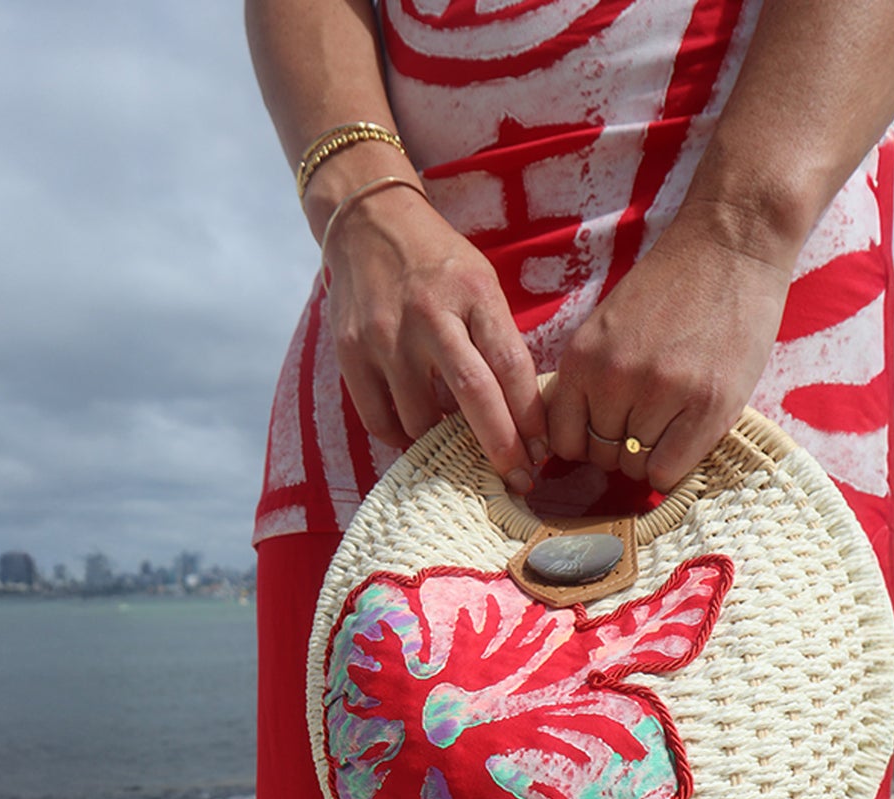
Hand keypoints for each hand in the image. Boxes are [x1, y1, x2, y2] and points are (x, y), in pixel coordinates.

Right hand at [323, 185, 546, 491]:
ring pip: (422, 419)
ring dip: (448, 446)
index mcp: (473, 293)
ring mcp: (385, 336)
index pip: (511, 366)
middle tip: (520, 479)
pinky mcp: (350, 353)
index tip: (542, 450)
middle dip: (502, 447)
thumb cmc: (439, 264)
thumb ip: (500, 342)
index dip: (530, 417)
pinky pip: (379, 420)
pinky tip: (420, 438)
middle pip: (473, 396)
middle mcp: (428, 315)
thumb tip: (524, 419)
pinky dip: (404, 440)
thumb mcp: (482, 285)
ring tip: (464, 452)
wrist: (369, 223)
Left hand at [547, 204, 795, 490]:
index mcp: (582, 358)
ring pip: (636, 468)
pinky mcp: (707, 406)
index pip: (564, 440)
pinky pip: (669, 472)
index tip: (607, 432)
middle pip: (601, 457)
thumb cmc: (669, 288)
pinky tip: (688, 437)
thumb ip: (589, 379)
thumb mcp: (607, 328)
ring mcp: (662, 394)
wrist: (730, 246)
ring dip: (651, 456)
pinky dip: (675, 467)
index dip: (586, 443)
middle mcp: (615, 379)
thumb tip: (576, 440)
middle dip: (620, 449)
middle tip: (648, 421)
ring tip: (672, 421)